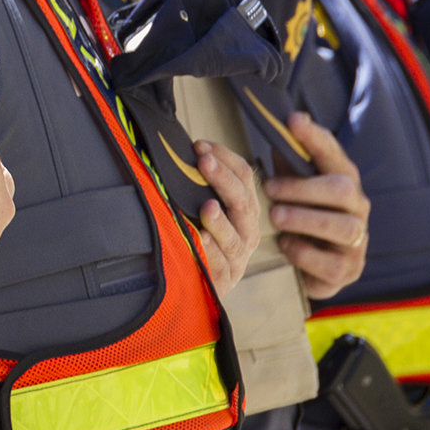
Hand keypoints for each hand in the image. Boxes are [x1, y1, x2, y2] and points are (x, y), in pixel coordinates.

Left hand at [194, 140, 260, 295]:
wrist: (199, 283)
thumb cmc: (200, 238)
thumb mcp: (204, 209)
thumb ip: (200, 186)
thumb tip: (183, 154)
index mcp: (245, 209)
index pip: (244, 177)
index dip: (225, 158)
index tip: (200, 146)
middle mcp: (247, 231)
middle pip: (242, 202)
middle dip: (223, 179)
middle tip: (204, 161)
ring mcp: (237, 257)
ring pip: (234, 238)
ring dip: (220, 221)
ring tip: (208, 207)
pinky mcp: (224, 279)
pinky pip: (219, 265)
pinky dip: (210, 252)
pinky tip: (201, 240)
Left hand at [266, 113, 368, 299]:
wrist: (312, 268)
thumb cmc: (301, 216)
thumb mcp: (293, 186)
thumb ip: (289, 159)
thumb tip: (282, 122)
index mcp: (344, 182)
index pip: (334, 154)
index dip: (315, 138)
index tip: (292, 121)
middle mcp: (357, 209)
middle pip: (343, 190)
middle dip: (303, 187)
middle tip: (269, 188)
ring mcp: (357, 242)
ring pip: (343, 227)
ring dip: (305, 219)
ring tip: (276, 217)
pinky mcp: (348, 271)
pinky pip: (331, 264)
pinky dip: (305, 253)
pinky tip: (286, 245)